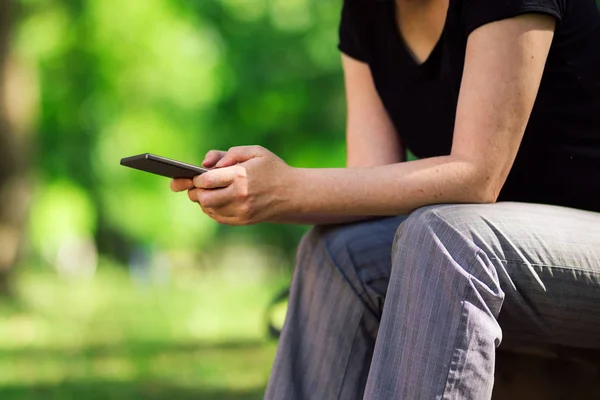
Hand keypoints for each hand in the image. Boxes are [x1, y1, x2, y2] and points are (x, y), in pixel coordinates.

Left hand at [171, 146, 295, 224]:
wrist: (293, 193)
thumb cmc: (272, 169)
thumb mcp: (255, 152)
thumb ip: (229, 153)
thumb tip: (205, 164)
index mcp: (241, 176)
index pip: (206, 180)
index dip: (196, 178)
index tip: (196, 175)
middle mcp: (240, 195)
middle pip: (203, 198)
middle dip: (196, 191)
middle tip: (197, 185)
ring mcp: (241, 211)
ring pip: (208, 209)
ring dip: (203, 200)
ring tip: (207, 191)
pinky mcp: (243, 220)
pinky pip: (218, 217)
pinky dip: (212, 209)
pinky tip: (216, 200)